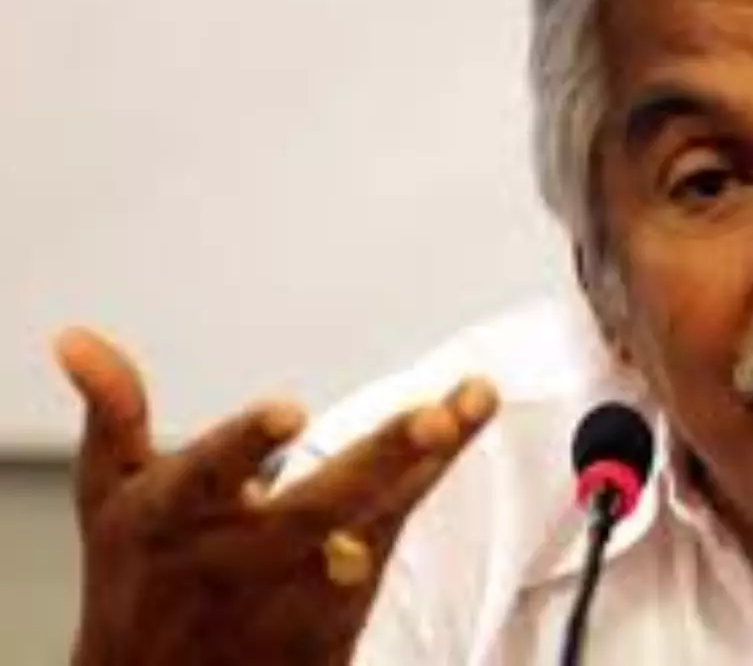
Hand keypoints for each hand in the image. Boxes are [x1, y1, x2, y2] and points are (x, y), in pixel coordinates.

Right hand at [55, 327, 498, 665]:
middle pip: (318, 509)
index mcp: (171, 520)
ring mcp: (293, 596)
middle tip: (432, 416)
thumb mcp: (108, 496)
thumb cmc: (138, 574)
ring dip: (425, 464)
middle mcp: (237, 560)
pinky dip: (425, 484)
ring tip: (470, 399)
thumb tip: (74, 338)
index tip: (289, 408)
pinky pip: (391, 542)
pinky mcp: (335, 622)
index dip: (245, 445)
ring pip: (373, 525)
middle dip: (378, 461)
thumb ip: (113, 412)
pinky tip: (464, 425)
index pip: (207, 479)